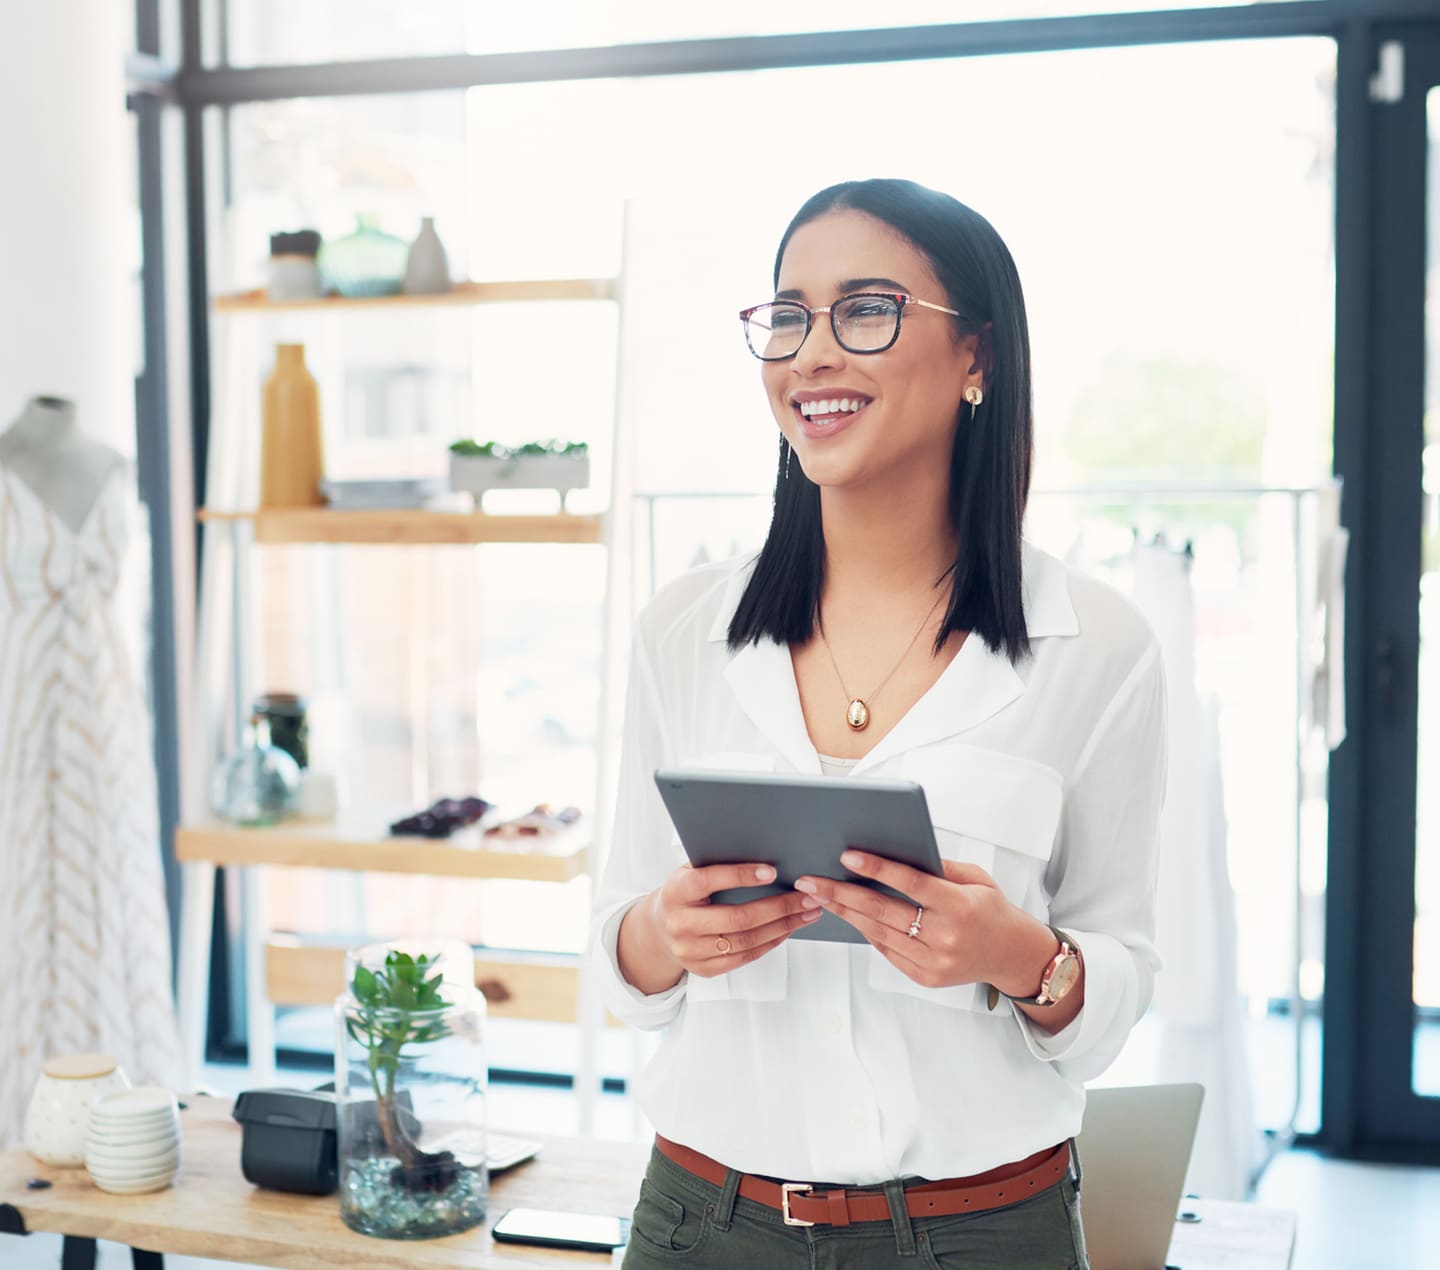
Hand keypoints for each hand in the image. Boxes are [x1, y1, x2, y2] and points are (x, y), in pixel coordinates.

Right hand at [647, 862, 822, 979]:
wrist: (660, 929)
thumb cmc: (686, 892)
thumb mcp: (690, 872)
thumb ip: (716, 863)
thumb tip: (763, 852)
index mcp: (676, 892)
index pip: (707, 881)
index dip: (740, 875)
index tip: (772, 870)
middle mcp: (681, 924)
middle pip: (736, 918)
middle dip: (778, 907)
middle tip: (806, 897)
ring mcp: (691, 950)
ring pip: (745, 941)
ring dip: (782, 927)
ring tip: (806, 913)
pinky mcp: (703, 969)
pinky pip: (744, 958)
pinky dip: (770, 943)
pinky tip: (787, 929)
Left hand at [794, 850, 1029, 990]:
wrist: (1011, 955)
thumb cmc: (991, 909)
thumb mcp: (977, 878)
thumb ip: (939, 866)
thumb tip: (897, 851)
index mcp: (960, 906)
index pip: (911, 884)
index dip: (877, 869)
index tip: (847, 856)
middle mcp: (945, 936)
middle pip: (883, 911)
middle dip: (842, 894)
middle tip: (812, 880)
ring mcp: (934, 961)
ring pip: (878, 933)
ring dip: (845, 913)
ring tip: (820, 896)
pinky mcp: (925, 977)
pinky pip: (886, 951)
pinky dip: (865, 931)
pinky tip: (848, 915)